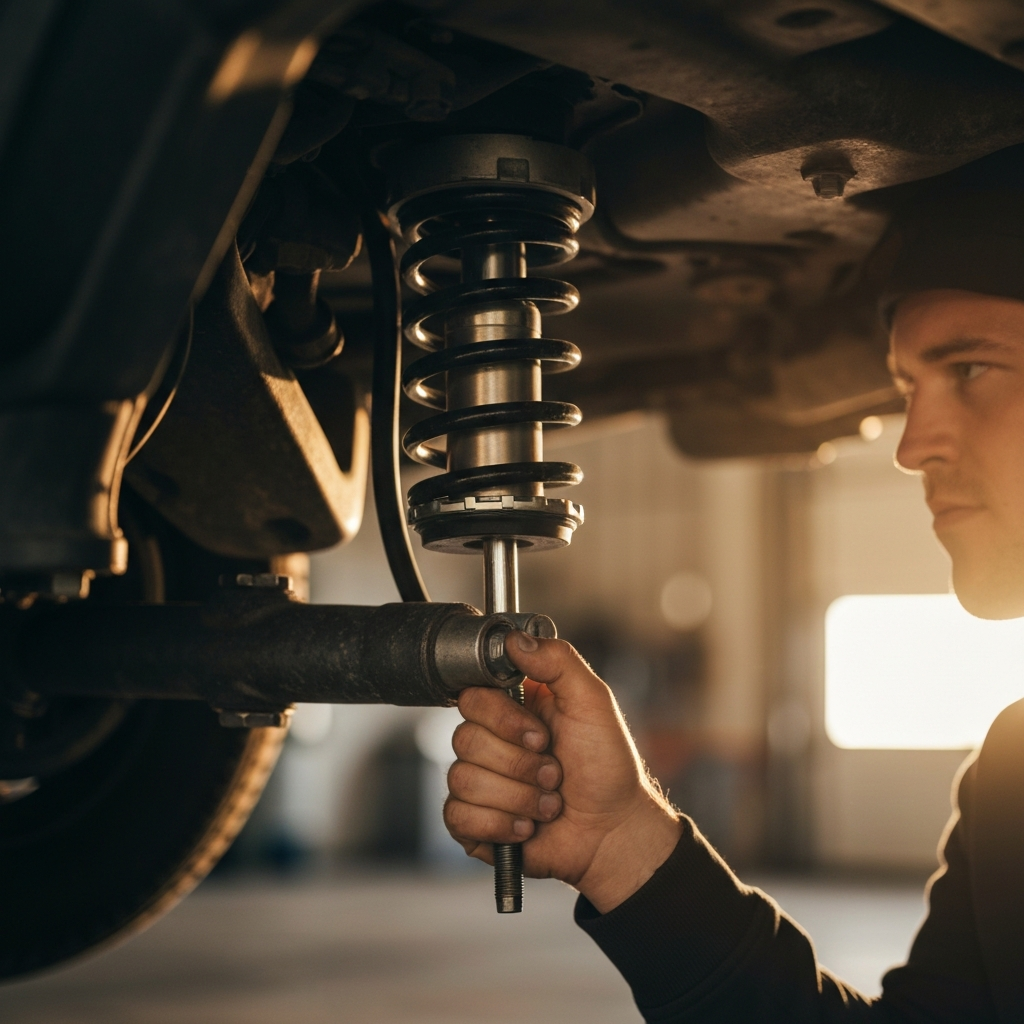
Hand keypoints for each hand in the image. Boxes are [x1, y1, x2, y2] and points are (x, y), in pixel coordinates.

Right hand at [444, 632, 682, 913]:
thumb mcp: (593, 703)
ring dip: (519, 798)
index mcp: (513, 708)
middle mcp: (492, 741)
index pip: (473, 697)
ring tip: (549, 803)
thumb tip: (514, 639)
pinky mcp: (474, 822)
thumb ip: (558, 662)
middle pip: (466, 739)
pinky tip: (527, 826)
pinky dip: (500, 826)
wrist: (614, 832)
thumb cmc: (608, 767)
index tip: (541, 735)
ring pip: (464, 780)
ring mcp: (480, 782)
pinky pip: (458, 817)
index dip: (504, 719)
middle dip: (521, 765)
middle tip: (555, 773)